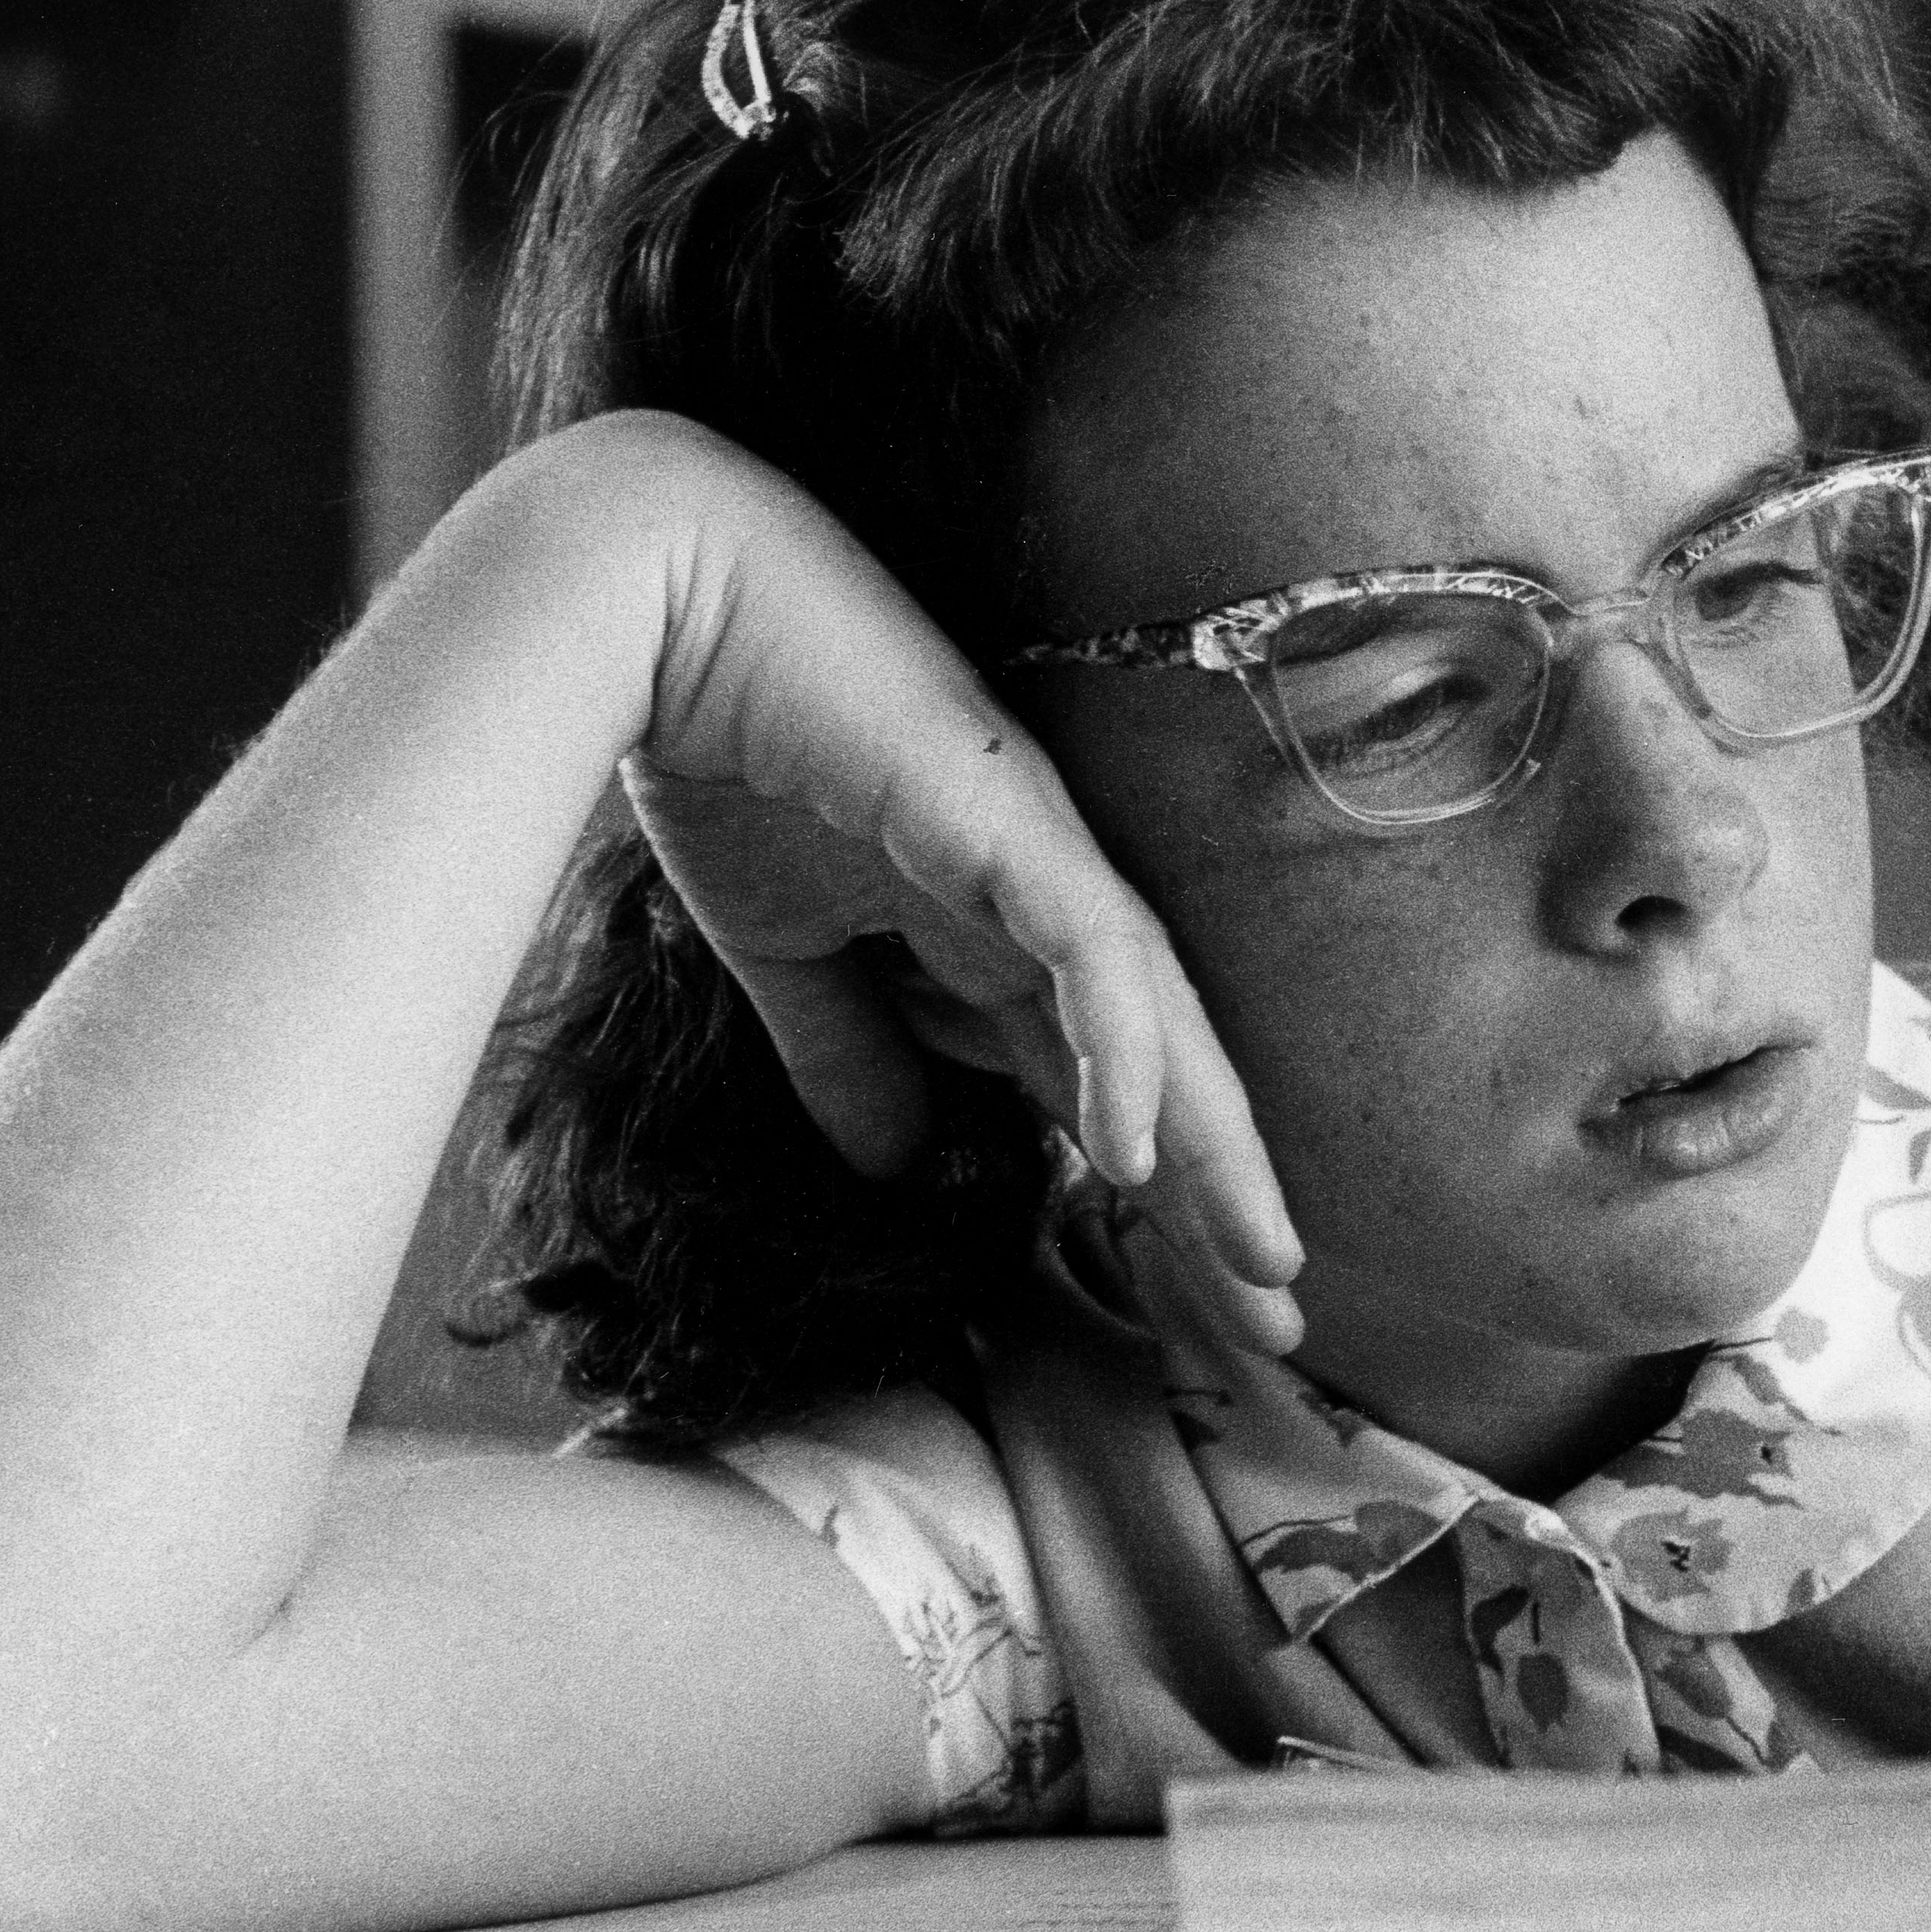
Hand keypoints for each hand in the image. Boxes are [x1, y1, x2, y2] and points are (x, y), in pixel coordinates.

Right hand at [575, 414, 1305, 1354]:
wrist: (652, 608)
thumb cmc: (722, 750)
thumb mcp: (787, 952)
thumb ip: (849, 1053)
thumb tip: (897, 1163)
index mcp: (997, 926)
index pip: (1102, 1083)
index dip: (1155, 1198)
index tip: (1199, 1307)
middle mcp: (1046, 893)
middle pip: (1166, 1069)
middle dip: (1222, 1199)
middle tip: (1278, 1322)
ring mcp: (1037, 852)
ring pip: (1161, 1021)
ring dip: (1215, 1147)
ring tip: (1262, 1264)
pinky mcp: (1003, 818)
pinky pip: (1089, 948)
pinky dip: (1121, 1048)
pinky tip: (1132, 1152)